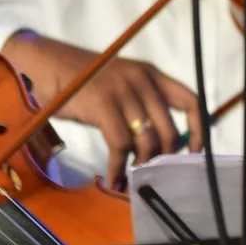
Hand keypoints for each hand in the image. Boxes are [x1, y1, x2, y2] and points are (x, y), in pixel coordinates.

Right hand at [2, 31, 202, 186]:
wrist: (47, 65)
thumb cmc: (83, 81)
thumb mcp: (121, 86)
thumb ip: (142, 107)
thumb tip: (159, 145)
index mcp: (152, 74)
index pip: (190, 100)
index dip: (198, 129)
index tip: (195, 152)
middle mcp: (143, 80)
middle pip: (169, 130)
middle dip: (162, 158)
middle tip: (150, 173)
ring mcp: (124, 92)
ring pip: (147, 141)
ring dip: (140, 167)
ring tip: (129, 179)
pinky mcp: (104, 105)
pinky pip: (121, 146)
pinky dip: (118, 168)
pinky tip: (113, 179)